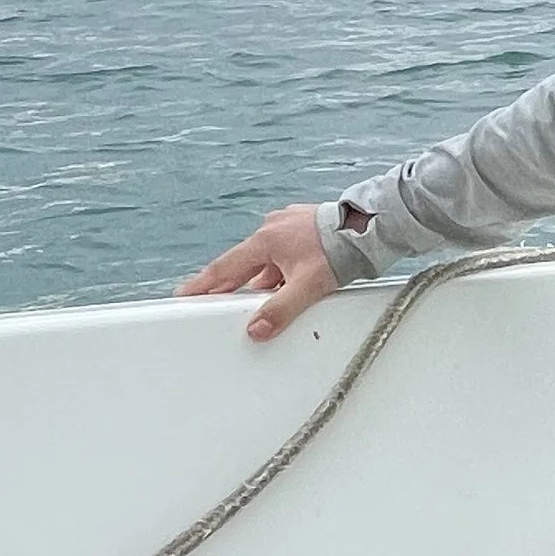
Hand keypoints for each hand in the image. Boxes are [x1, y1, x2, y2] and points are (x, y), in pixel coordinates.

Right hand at [178, 204, 340, 338]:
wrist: (370, 225)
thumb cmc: (341, 250)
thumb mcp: (308, 286)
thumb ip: (280, 310)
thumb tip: (256, 330)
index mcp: (266, 241)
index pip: (225, 268)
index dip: (204, 283)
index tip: (184, 294)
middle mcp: (274, 229)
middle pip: (244, 265)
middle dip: (230, 285)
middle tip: (214, 301)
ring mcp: (290, 226)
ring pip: (267, 260)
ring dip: (262, 279)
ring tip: (260, 300)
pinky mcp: (305, 227)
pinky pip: (284, 254)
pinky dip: (281, 270)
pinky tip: (289, 282)